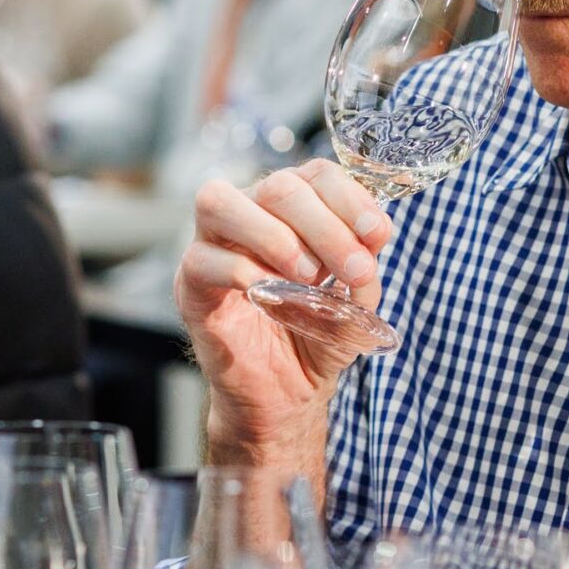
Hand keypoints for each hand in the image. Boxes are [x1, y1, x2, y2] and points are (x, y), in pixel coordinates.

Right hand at [175, 158, 393, 462]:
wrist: (286, 394)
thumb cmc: (317, 337)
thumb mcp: (357, 304)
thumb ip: (364, 269)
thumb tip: (372, 240)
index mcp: (292, 207)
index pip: (316, 174)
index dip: (351, 198)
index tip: (378, 236)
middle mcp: (248, 212)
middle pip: (278, 185)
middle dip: (326, 228)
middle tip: (353, 272)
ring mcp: (212, 244)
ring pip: (220, 201)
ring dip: (275, 236)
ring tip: (308, 277)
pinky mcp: (190, 283)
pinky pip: (204, 259)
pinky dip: (246, 273)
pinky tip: (274, 297)